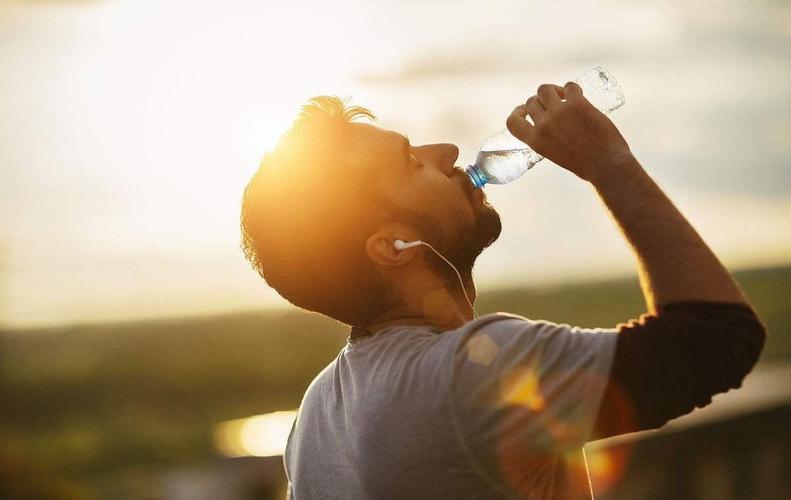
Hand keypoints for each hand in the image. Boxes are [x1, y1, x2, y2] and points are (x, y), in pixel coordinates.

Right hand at [506, 82, 631, 181]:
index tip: (524, 110)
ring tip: (563, 96)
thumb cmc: (584, 164)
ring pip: (545, 89)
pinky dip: (572, 88)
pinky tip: (577, 95)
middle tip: (553, 104)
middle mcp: (543, 125)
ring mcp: (560, 112)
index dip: (517, 112)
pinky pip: (569, 86)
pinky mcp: (577, 104)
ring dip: (552, 90)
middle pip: (532, 102)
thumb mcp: (553, 153)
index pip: (512, 122)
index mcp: (535, 141)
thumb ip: (545, 138)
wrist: (606, 164)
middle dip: (541, 101)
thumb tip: (547, 122)